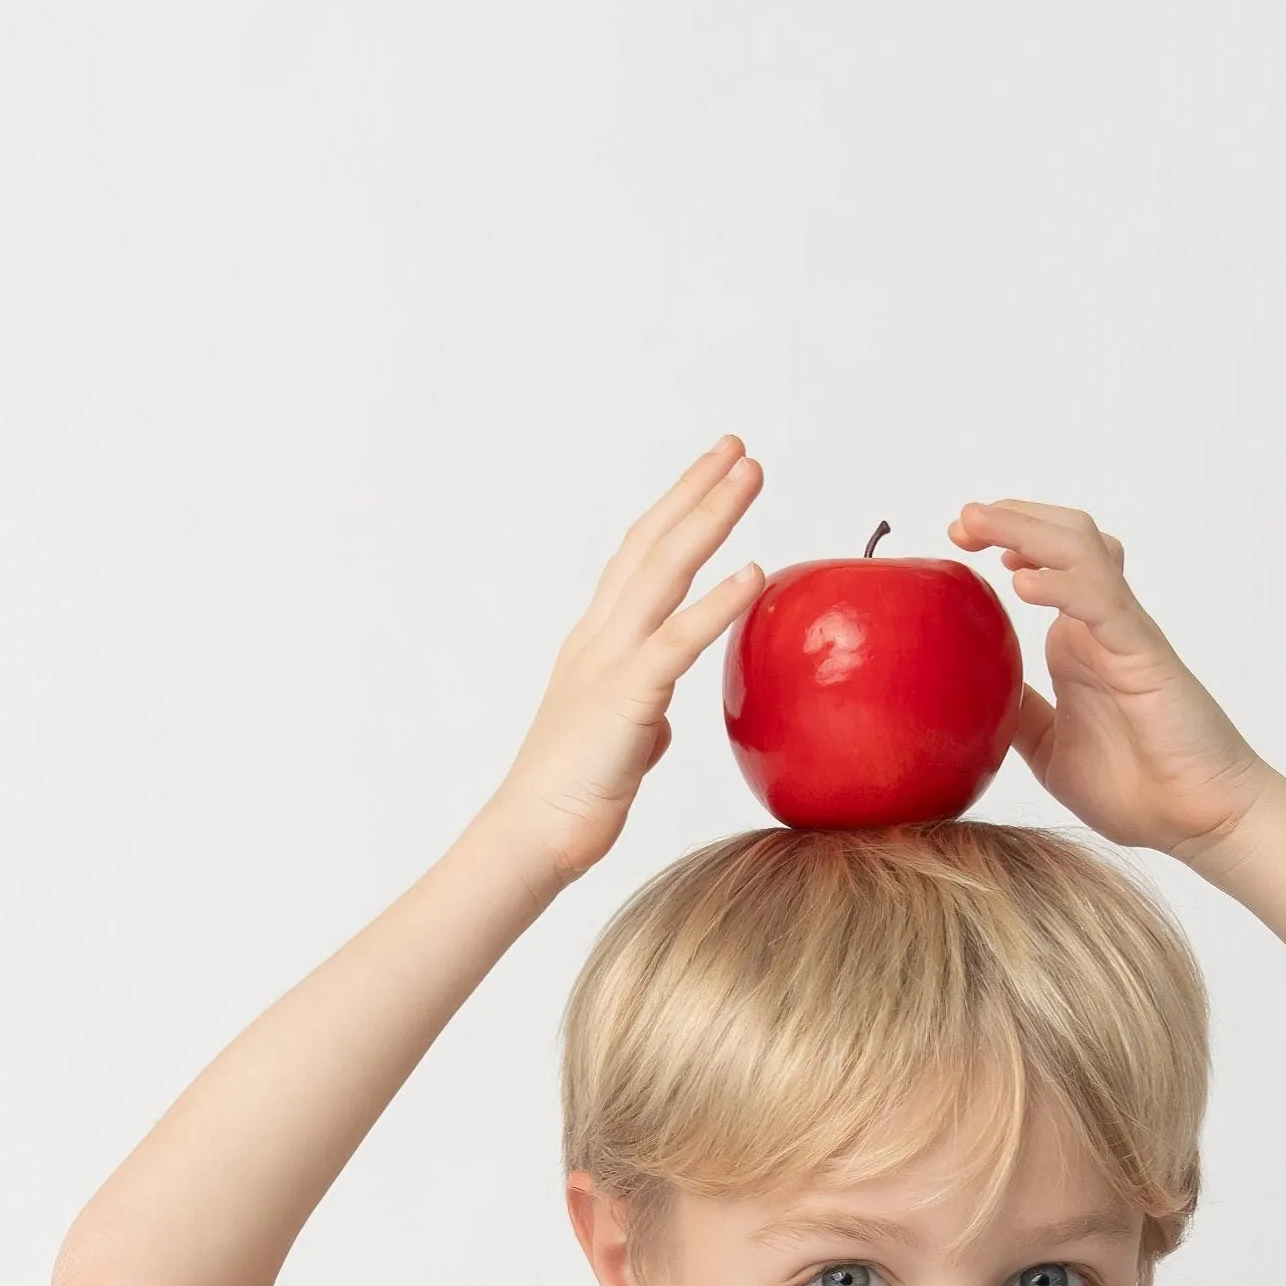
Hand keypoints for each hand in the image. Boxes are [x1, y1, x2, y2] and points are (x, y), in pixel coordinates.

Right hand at [493, 440, 771, 881]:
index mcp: (595, 644)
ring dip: (710, 517)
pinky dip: (717, 603)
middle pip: (651, 545)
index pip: (638, 559)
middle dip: (696, 491)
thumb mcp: (618, 743)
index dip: (675, 511)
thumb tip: (660, 720)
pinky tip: (753, 572)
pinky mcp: (627, 697)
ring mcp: (610, 663)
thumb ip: (641, 716)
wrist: (532, 836)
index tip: (711, 474)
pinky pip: (678, 641)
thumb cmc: (570, 797)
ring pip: (664, 571)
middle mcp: (599, 639)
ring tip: (749, 475)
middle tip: (737, 449)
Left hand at [946, 500, 1275, 860]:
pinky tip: (1023, 582)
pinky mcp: (1144, 655)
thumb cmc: (1133, 785)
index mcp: (1078, 642)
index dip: (1004, 538)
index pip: (1046, 562)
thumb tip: (967, 695)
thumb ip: (1016, 714)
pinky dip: (1063, 584)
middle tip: (960, 518)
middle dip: (1010, 518)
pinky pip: (1102, 604)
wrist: (1193, 819)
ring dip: (1027, 530)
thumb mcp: (1046, 748)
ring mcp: (1124, 634)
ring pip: (1082, 552)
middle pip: (1062, 539)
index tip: (956, 540)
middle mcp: (1102, 625)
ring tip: (977, 523)